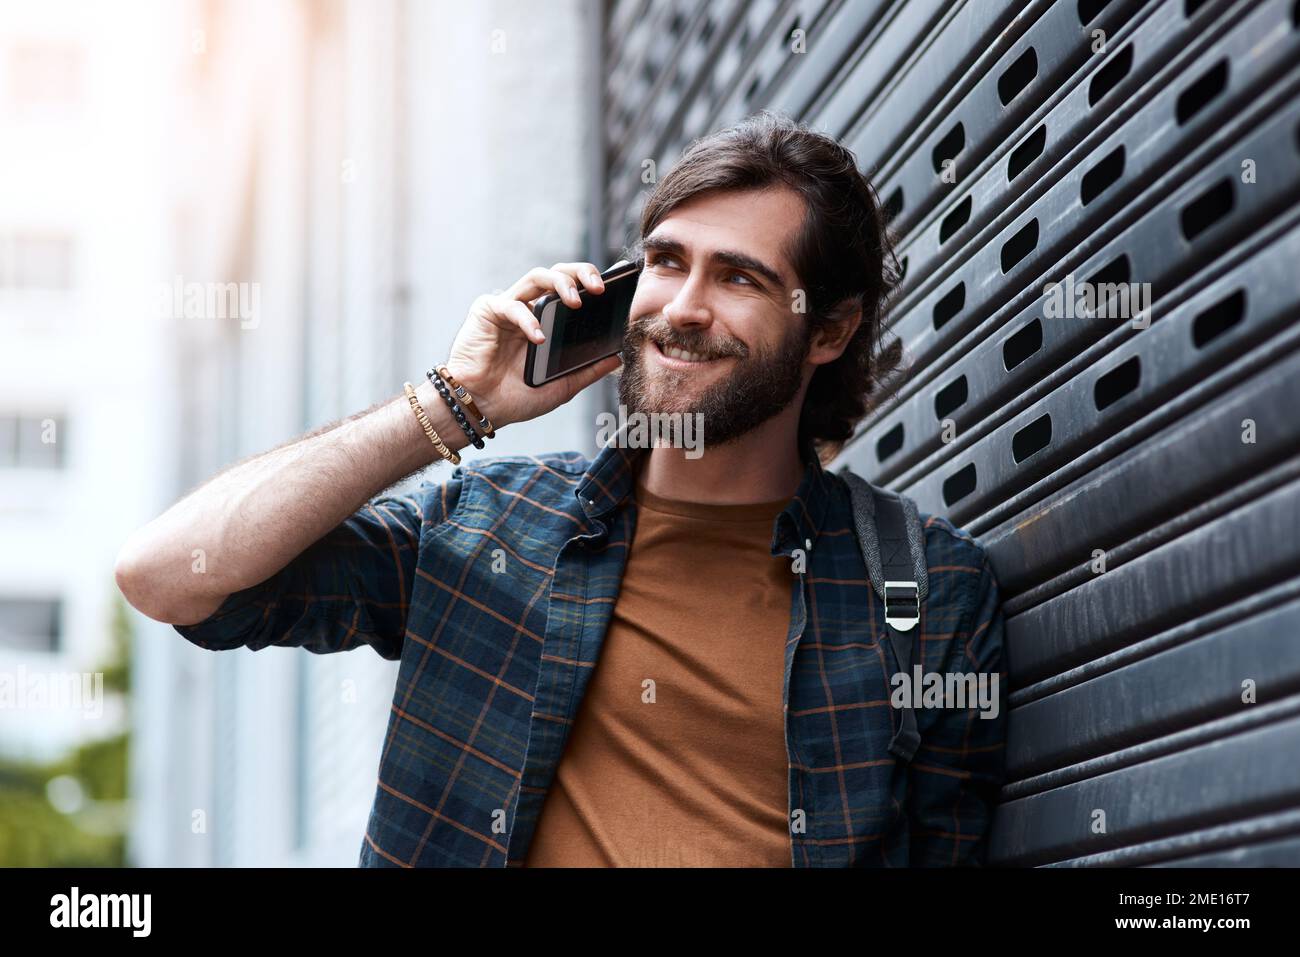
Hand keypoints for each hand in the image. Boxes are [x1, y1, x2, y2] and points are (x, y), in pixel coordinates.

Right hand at [442, 262, 623, 431]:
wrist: (480, 409)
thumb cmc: (515, 398)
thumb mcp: (561, 387)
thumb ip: (587, 371)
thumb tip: (616, 358)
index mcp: (546, 322)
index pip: (572, 290)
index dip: (591, 284)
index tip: (613, 291)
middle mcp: (528, 308)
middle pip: (557, 273)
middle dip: (580, 273)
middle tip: (599, 287)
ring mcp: (507, 307)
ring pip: (536, 276)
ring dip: (560, 284)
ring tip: (576, 302)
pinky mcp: (487, 312)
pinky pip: (511, 305)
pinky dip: (528, 319)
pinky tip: (538, 337)